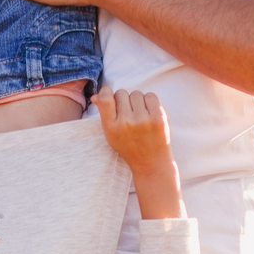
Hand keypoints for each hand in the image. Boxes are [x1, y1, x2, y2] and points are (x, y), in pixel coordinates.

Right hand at [95, 87, 184, 219]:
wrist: (151, 163)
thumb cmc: (129, 147)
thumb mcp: (111, 134)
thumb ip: (104, 114)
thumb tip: (95, 95)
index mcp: (111, 127)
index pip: (105, 98)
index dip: (106, 90)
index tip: (109, 91)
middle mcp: (126, 123)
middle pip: (122, 93)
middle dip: (124, 99)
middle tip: (129, 112)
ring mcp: (143, 120)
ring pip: (136, 93)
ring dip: (138, 100)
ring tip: (140, 114)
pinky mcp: (158, 118)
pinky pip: (151, 96)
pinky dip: (150, 101)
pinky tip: (149, 112)